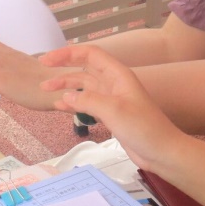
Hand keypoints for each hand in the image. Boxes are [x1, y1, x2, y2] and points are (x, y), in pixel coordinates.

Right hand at [38, 45, 182, 172]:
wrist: (163, 151)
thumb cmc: (142, 127)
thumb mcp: (113, 110)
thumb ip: (87, 100)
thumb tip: (65, 96)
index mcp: (117, 75)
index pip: (89, 54)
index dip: (67, 54)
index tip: (46, 61)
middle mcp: (113, 83)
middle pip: (84, 69)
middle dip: (63, 70)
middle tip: (42, 76)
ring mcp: (112, 99)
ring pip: (84, 87)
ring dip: (66, 87)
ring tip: (46, 91)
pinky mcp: (111, 114)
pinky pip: (87, 103)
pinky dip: (73, 103)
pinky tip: (60, 106)